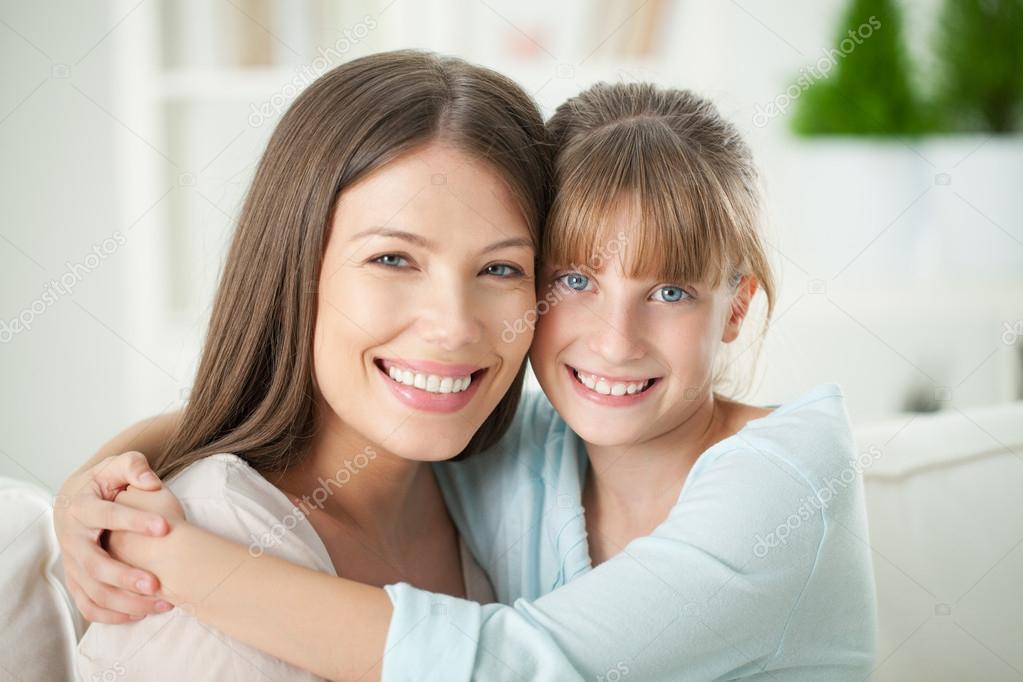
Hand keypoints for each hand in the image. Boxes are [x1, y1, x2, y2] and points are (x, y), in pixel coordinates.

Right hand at [54, 452, 174, 622]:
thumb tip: (150, 481)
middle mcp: (72, 539)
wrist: (76, 500)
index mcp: (81, 507)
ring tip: (161, 603)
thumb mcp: (117, 465)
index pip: (107, 515)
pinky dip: (111, 615)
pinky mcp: (76, 580)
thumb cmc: (105, 482)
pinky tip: (141, 614)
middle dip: (125, 576)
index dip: (135, 521)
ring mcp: (72, 563)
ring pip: (93, 591)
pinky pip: (88, 605)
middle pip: (94, 564)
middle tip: (157, 584)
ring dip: (126, 602)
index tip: (166, 527)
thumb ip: (134, 466)